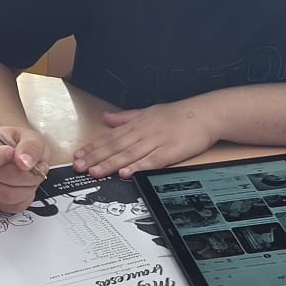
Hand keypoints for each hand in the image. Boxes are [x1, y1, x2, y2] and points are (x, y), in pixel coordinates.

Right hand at [0, 126, 48, 213]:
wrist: (27, 157)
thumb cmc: (23, 145)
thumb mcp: (31, 137)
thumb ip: (30, 146)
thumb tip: (24, 162)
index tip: (12, 153)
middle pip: (0, 177)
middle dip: (26, 172)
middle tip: (35, 165)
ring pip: (9, 195)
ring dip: (29, 185)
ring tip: (32, 175)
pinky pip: (15, 205)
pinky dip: (28, 196)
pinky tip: (27, 185)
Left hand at [73, 99, 220, 178]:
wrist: (207, 113)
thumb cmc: (180, 114)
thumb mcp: (149, 111)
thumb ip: (126, 117)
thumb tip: (106, 118)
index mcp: (138, 123)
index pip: (110, 137)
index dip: (92, 147)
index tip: (78, 156)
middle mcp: (144, 131)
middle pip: (115, 146)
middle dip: (95, 157)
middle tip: (79, 167)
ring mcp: (157, 141)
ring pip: (129, 154)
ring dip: (111, 164)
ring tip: (95, 172)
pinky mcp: (170, 151)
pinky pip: (151, 160)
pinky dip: (138, 167)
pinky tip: (126, 173)